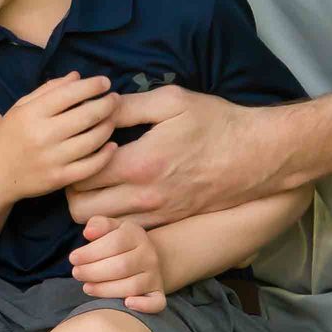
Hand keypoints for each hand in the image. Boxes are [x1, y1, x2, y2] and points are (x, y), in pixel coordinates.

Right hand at [0, 71, 117, 203]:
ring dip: (108, 126)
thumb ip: (48, 90)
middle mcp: (42, 135)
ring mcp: (51, 159)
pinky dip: (106, 155)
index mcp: (31, 114)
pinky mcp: (59, 179)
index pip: (69, 94)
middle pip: (86, 116)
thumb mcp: (20, 108)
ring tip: (112, 119)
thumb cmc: (8, 137)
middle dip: (107, 104)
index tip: (105, 83)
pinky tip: (111, 145)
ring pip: (92, 140)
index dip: (92, 86)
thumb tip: (77, 77)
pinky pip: (91, 166)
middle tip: (115, 99)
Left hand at [65, 86, 280, 227]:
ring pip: (102, 226)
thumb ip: (129, 106)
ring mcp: (157, 214)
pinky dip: (116, 216)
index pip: (80, 176)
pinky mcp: (169, 222)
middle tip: (82, 165)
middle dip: (73, 188)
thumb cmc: (217, 124)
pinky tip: (124, 191)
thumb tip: (98, 108)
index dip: (72, 160)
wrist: (259, 156)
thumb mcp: (172, 101)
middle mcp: (144, 197)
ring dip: (92, 206)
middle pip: (80, 211)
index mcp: (139, 164)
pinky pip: (128, 229)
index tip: (79, 145)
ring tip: (100, 180)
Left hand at [67, 216, 165, 313]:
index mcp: (136, 235)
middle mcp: (149, 255)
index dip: (91, 252)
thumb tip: (89, 232)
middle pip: (122, 266)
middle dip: (94, 272)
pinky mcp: (157, 293)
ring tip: (86, 287)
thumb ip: (98, 225)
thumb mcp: (110, 228)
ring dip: (105, 290)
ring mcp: (155, 275)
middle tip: (76, 273)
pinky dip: (143, 306)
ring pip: (132, 286)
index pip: (115, 243)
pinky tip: (126, 304)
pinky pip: (156, 302)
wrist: (143, 257)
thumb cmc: (118, 243)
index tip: (73, 258)